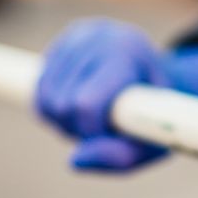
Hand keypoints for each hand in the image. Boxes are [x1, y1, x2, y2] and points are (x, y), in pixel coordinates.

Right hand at [35, 18, 197, 170]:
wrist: (159, 77)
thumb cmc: (158, 113)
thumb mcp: (155, 140)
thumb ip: (121, 156)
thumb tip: (74, 161)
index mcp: (127, 52)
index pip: (86, 103)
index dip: (91, 131)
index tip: (108, 135)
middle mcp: (98, 36)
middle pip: (62, 104)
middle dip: (77, 128)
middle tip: (102, 128)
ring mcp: (76, 37)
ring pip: (44, 99)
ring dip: (63, 121)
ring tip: (92, 118)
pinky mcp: (61, 44)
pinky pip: (39, 91)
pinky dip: (53, 110)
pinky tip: (78, 108)